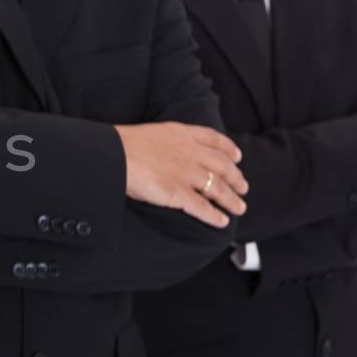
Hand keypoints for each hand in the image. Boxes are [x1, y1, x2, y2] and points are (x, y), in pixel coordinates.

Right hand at [114, 122, 247, 227]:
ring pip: (218, 188)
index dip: (229, 149)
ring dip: (231, 199)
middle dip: (236, 178)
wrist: (113, 154)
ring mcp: (185, 173)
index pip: (214, 139)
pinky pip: (202, 207)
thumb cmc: (123, 145)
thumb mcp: (153, 134)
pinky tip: (222, 221)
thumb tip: (169, 155)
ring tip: (239, 207)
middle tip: (243, 187)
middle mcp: (189, 153)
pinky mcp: (178, 193)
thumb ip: (167, 143)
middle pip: (222, 166)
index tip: (237, 156)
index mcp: (182, 135)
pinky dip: (214, 215)